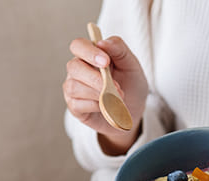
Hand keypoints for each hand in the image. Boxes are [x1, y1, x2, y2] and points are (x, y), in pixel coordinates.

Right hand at [63, 36, 148, 154]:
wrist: (134, 110)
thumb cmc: (131, 85)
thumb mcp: (132, 65)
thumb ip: (119, 50)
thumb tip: (103, 42)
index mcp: (90, 56)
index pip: (79, 46)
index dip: (89, 52)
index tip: (105, 61)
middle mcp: (79, 70)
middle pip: (74, 67)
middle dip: (95, 78)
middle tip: (116, 86)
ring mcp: (74, 89)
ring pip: (74, 87)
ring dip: (97, 93)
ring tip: (117, 98)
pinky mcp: (75, 107)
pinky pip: (77, 104)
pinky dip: (94, 106)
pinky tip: (106, 106)